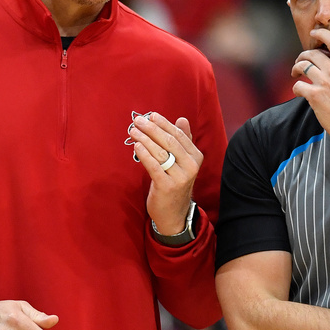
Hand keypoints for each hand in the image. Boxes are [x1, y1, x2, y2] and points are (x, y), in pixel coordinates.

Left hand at [129, 112, 202, 234]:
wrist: (173, 213)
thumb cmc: (175, 183)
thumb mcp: (182, 162)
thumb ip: (183, 141)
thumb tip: (182, 119)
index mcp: (196, 157)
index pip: (179, 135)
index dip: (164, 124)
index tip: (151, 115)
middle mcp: (191, 166)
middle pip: (169, 142)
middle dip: (152, 129)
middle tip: (138, 121)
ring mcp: (180, 177)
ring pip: (160, 152)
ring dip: (145, 139)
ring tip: (133, 131)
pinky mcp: (167, 186)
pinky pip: (154, 166)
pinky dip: (144, 154)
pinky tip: (136, 146)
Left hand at [291, 28, 329, 141]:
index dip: (322, 34)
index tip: (314, 33)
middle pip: (313, 53)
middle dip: (303, 55)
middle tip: (300, 61)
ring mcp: (324, 83)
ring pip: (303, 66)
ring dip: (296, 68)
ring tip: (296, 73)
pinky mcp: (314, 95)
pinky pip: (298, 85)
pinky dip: (296, 87)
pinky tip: (299, 91)